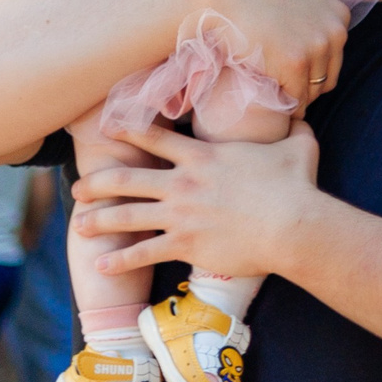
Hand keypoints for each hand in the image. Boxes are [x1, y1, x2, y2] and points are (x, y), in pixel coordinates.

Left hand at [72, 122, 326, 279]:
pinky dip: (120, 260)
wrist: (294, 225)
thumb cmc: (297, 187)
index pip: (154, 137)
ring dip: (98, 221)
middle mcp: (183, 183)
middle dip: (97, 183)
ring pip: (126, 216)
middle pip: (126, 179)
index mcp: (202, 157)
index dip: (128, 130)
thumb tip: (303, 116)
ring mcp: (180, 215)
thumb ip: (294, 131)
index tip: (107, 129)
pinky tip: (102, 265)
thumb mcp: (299, 148)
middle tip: (78, 188)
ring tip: (79, 226)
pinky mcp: (185, 245)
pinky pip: (143, 253)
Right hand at [181, 0, 348, 112]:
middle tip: (284, 90)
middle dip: (307, 85)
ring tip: (277, 97)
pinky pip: (297, 98)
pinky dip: (285, 105)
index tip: (294, 73)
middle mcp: (334, 30)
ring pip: (313, 90)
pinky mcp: (296, 63)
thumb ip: (312, 5)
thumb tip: (315, 20)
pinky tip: (271, 103)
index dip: (313, 68)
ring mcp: (317, 47)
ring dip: (296, 98)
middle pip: (328, 75)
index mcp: (339, 13)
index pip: (334, 55)